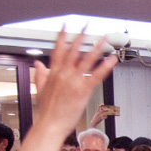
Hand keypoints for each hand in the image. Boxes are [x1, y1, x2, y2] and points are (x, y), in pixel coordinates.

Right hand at [29, 30, 116, 148]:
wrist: (50, 125)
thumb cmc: (46, 111)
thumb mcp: (40, 90)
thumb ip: (40, 75)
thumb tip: (38, 65)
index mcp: (53, 73)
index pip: (57, 50)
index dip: (62, 37)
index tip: (65, 26)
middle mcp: (64, 74)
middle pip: (73, 50)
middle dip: (80, 37)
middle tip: (87, 25)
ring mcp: (74, 81)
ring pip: (87, 60)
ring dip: (97, 47)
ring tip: (104, 38)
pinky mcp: (84, 90)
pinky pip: (97, 75)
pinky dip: (105, 66)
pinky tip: (112, 59)